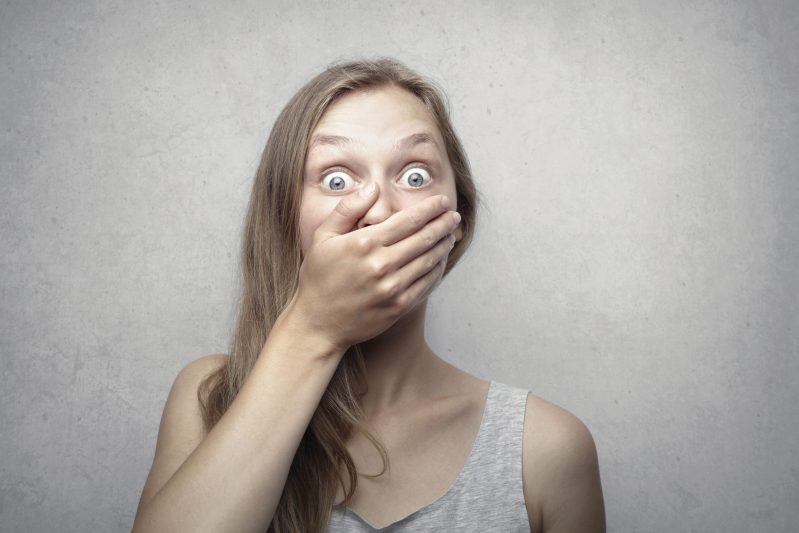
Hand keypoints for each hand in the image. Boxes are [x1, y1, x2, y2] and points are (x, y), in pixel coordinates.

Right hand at [283, 184, 460, 351]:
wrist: (318, 323)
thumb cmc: (319, 277)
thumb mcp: (322, 237)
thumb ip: (348, 209)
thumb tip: (374, 188)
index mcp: (364, 243)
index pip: (408, 220)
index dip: (430, 208)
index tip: (442, 201)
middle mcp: (381, 264)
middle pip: (425, 238)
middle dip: (444, 223)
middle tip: (453, 215)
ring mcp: (392, 287)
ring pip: (430, 260)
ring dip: (444, 244)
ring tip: (451, 234)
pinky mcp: (399, 306)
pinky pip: (427, 283)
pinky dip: (438, 269)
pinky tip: (441, 260)